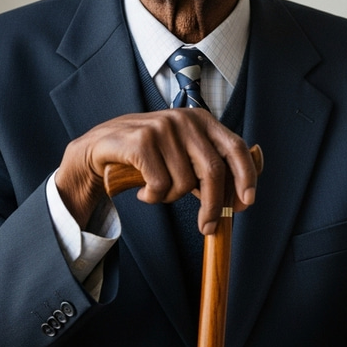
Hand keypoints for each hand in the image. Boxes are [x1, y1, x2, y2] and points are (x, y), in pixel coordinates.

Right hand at [55, 108, 256, 232]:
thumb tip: (246, 193)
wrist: (99, 150)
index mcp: (202, 120)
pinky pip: (160, 184)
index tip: (246, 203)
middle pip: (212, 170)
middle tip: (207, 227)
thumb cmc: (148, 157)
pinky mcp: (142, 140)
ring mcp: (163, 127)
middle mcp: (185, 119)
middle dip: (212, 206)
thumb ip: (211, 167)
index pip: (236, 147)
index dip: (246, 176)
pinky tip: (144, 191)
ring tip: (157, 192)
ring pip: (184, 182)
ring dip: (171, 199)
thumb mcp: (183, 155)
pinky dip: (153, 197)